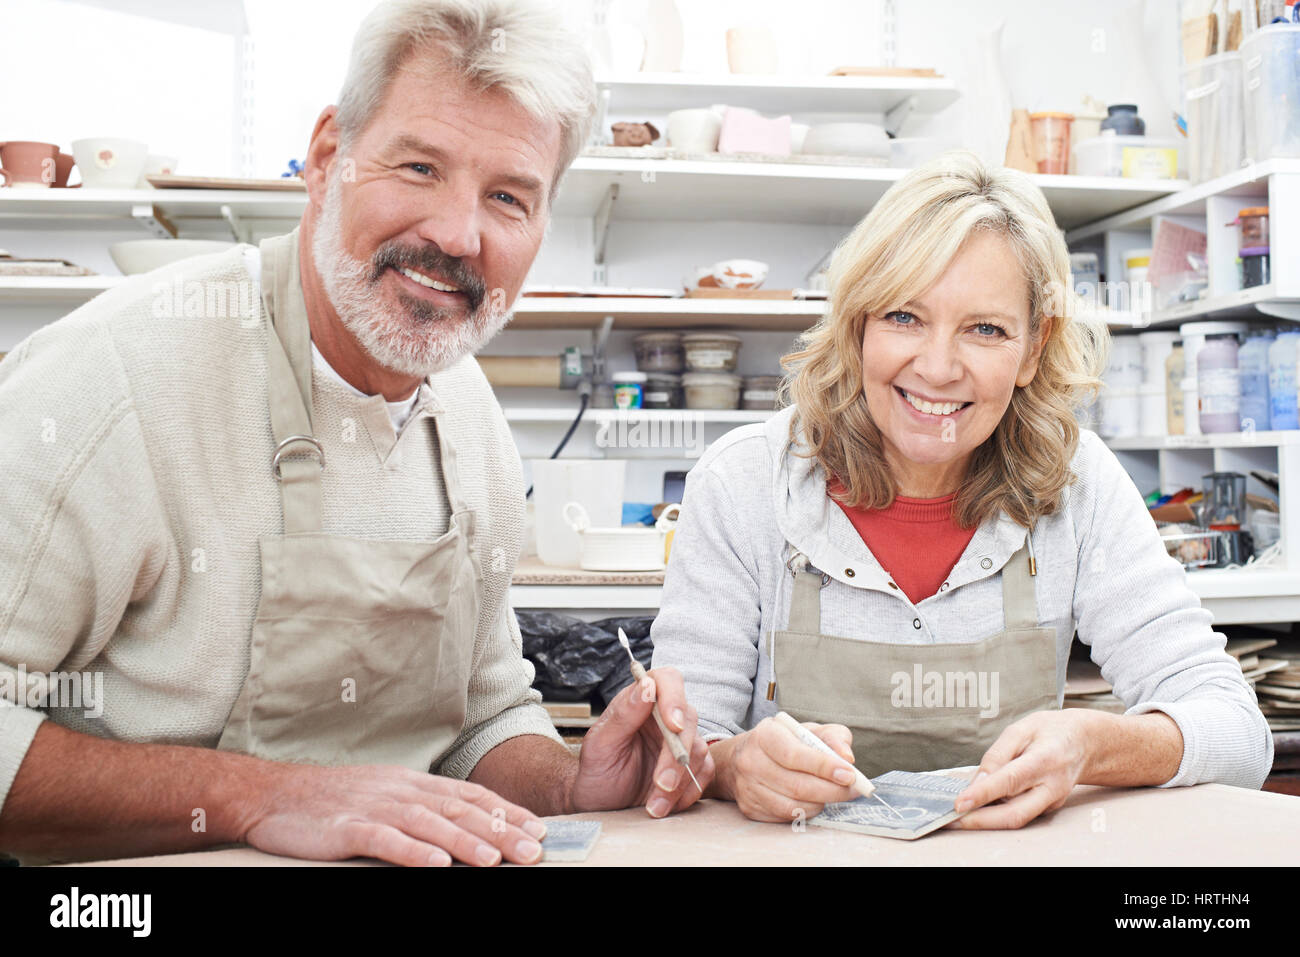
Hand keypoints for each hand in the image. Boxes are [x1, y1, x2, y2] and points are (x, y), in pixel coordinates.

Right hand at [240, 763, 548, 865]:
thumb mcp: (385, 794)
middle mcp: (400, 790)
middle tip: (533, 850)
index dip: (506, 811)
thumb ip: (422, 807)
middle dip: (500, 830)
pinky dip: (413, 852)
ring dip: (466, 842)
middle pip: (459, 810)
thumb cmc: (332, 800)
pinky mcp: (347, 828)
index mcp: (411, 782)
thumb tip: (465, 825)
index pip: (470, 795)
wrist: (273, 794)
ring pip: (429, 825)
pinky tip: (436, 865)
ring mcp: (374, 808)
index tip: (537, 828)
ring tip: (496, 859)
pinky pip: (385, 840)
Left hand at [568, 666, 713, 816]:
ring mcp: (679, 742)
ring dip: (680, 782)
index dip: (675, 698)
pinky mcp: (689, 766)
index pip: (667, 680)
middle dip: (676, 756)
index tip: (672, 725)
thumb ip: (622, 715)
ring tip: (654, 805)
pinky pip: (704, 773)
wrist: (599, 805)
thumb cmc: (596, 770)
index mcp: (640, 702)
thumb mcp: (599, 745)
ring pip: (699, 750)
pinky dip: (688, 793)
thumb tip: (646, 687)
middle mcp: (663, 717)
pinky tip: (665, 805)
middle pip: (688, 719)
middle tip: (661, 783)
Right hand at [713, 716, 857, 822]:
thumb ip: (832, 737)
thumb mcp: (808, 730)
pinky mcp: (750, 808)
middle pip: (797, 785)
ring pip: (793, 806)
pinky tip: (815, 801)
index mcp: (766, 735)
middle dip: (832, 790)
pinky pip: (785, 817)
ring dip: (821, 803)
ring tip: (834, 794)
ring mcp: (748, 787)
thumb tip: (847, 758)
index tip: (849, 775)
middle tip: (853, 790)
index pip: (795, 755)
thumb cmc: (784, 742)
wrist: (743, 757)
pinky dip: (807, 812)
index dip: (824, 767)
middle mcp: (751, 761)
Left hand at [951, 710, 1094, 829]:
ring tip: (957, 817)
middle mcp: (1051, 786)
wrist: (1085, 743)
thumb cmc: (1050, 731)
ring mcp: (1052, 801)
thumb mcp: (1021, 729)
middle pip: (1014, 814)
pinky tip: (978, 809)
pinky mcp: (1048, 807)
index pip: (1010, 781)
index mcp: (1044, 760)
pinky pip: (1020, 814)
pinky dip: (997, 815)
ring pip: (1017, 820)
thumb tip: (977, 781)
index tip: (959, 803)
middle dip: (979, 822)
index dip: (983, 794)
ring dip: (985, 822)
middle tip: (950, 821)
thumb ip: (997, 754)